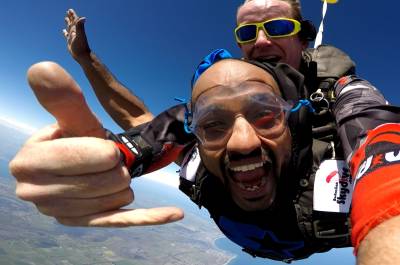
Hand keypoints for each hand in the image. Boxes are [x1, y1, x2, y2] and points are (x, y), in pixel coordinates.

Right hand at [9, 62, 183, 226]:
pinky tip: (175, 214)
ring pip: (118, 198)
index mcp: (28, 163)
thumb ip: (62, 98)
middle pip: (103, 181)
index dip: (100, 150)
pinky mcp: (88, 223)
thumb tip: (43, 68)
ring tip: (110, 173)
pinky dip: (152, 216)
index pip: (75, 158)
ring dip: (124, 182)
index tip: (109, 147)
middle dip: (116, 166)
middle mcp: (36, 193)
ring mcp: (62, 213)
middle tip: (111, 159)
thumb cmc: (76, 137)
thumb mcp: (72, 119)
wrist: (81, 164)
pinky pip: (124, 220)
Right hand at [63, 9, 90, 61]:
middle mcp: (75, 32)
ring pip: (69, 28)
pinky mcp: (70, 42)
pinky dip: (65, 33)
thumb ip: (80, 26)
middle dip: (70, 17)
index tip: (70, 10)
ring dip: (68, 23)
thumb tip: (83, 18)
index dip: (72, 15)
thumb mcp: (80, 35)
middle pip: (72, 22)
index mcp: (77, 29)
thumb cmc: (81, 46)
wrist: (82, 55)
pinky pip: (67, 35)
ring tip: (66, 18)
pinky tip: (63, 31)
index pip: (75, 20)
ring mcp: (72, 37)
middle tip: (68, 11)